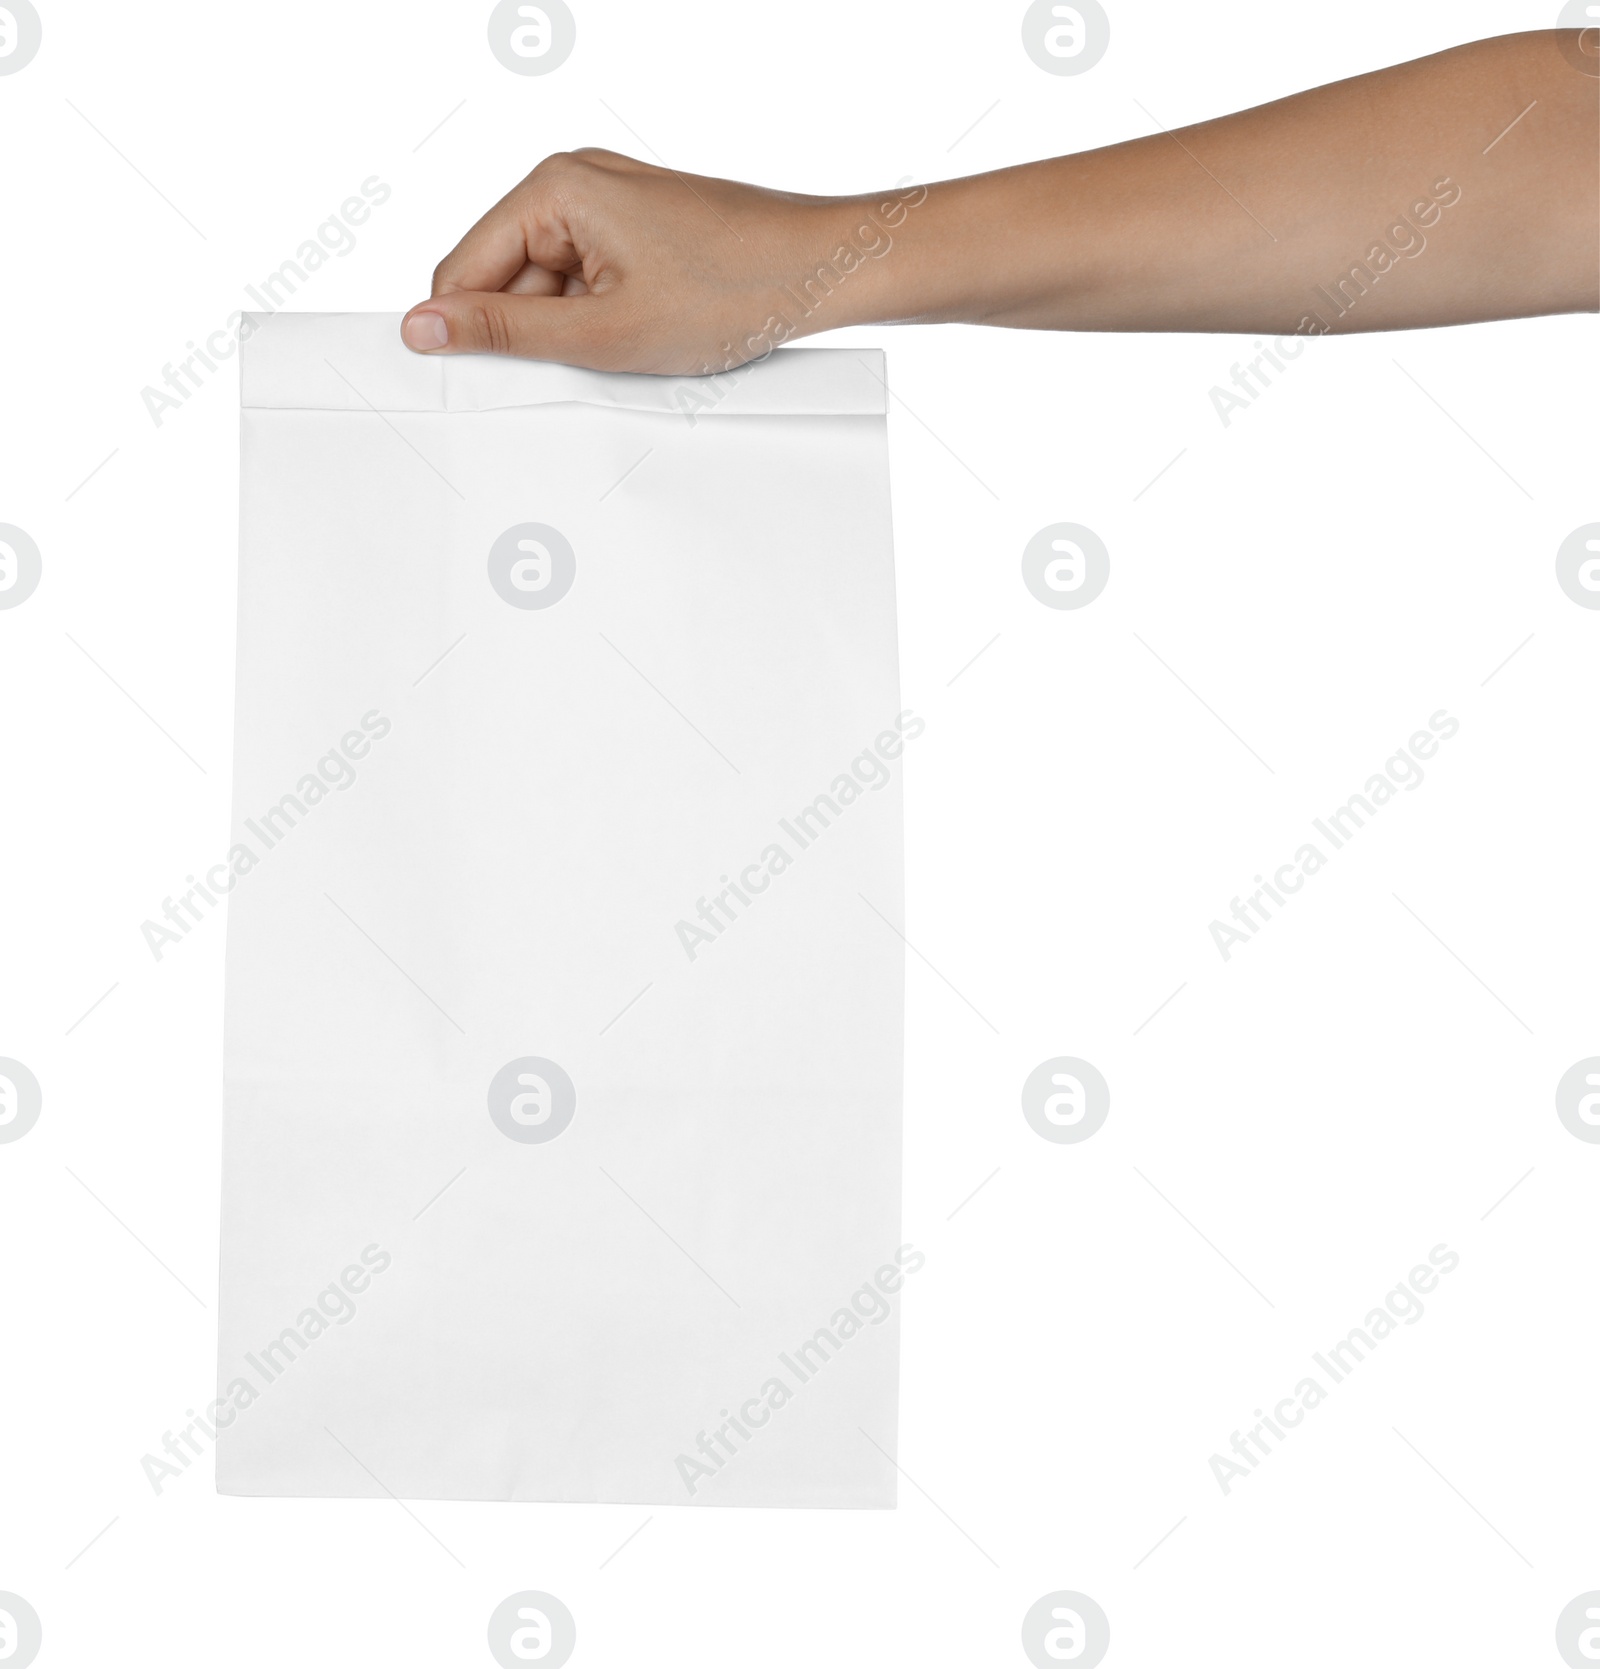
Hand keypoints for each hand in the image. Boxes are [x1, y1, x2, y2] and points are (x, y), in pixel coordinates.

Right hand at [401, 148, 914, 374]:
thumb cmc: (733, 290)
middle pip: (505, 278)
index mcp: (551, 189)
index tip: (479, 389)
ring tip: (630, 351)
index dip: (466, 333)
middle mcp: (573, 182)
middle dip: (531, 333)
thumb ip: (506, 331)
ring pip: (550, 287)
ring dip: (573, 332)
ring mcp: (608, 203)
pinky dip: (602, 319)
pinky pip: (589, 281)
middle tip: (582, 373)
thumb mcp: (604, 331)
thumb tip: (422, 327)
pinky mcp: (637, 228)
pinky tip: (642, 340)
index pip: (461, 270)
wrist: (826, 270)